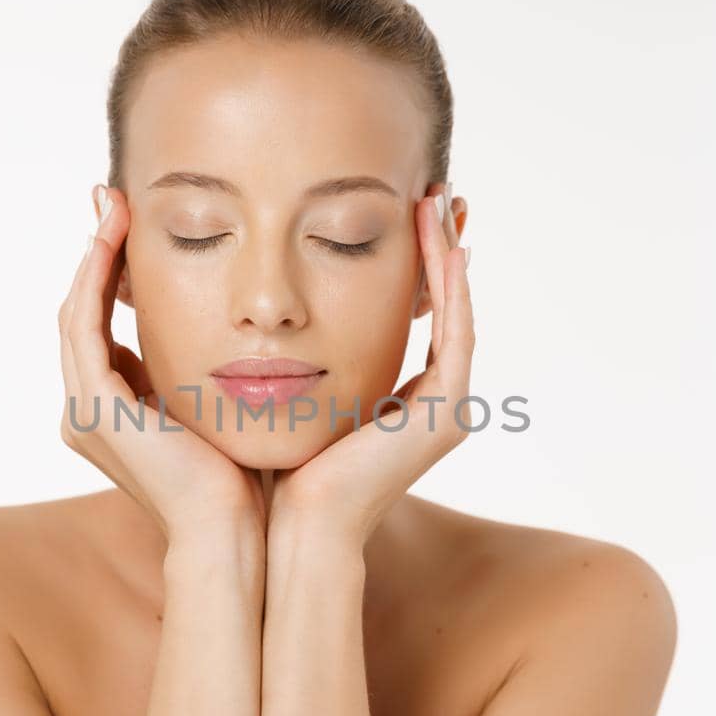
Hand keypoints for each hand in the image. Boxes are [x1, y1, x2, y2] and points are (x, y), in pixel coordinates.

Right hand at [59, 184, 268, 544]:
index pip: (107, 326)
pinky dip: (94, 278)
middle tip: (113, 199)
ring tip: (113, 205)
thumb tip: (243, 325)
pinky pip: (83, 325)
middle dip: (98, 254)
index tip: (135, 224)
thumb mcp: (224, 404)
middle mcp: (90, 409)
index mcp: (116, 411)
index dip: (114, 273)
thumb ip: (212, 368)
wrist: (237, 529)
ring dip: (93, 255)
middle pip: (86, 313)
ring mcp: (85, 409)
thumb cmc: (248, 476)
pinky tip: (113, 238)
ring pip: (78, 312)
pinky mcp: (93, 407)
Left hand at [267, 183, 473, 548]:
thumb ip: (293, 353)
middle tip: (432, 192)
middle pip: (443, 307)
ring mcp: (447, 408)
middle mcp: (433, 402)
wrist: (291, 524)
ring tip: (436, 201)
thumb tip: (259, 311)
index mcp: (400, 400)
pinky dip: (450, 286)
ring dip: (447, 254)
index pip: (414, 316)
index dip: (413, 263)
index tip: (401, 211)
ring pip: (455, 312)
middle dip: (439, 248)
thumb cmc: (275, 464)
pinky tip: (438, 243)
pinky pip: (456, 333)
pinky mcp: (446, 410)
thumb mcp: (288, 388)